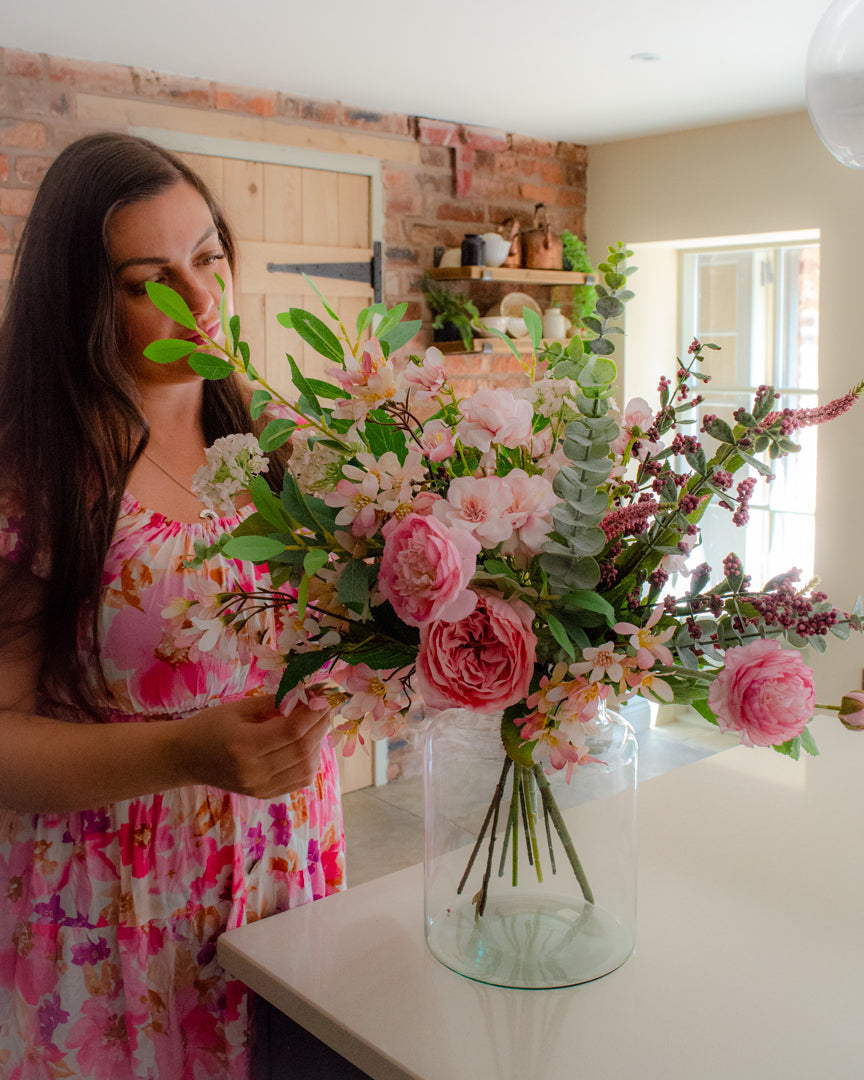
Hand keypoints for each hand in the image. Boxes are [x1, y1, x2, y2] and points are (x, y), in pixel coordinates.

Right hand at [175, 694, 330, 798]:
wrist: (185, 758)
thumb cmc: (209, 727)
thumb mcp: (238, 708)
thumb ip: (274, 703)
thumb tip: (308, 695)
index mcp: (243, 746)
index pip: (291, 732)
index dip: (312, 713)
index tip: (322, 698)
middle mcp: (254, 772)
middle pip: (302, 750)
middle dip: (320, 726)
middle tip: (324, 708)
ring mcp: (260, 788)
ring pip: (306, 768)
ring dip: (318, 744)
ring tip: (316, 725)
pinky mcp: (264, 795)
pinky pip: (299, 780)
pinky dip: (310, 761)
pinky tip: (308, 745)